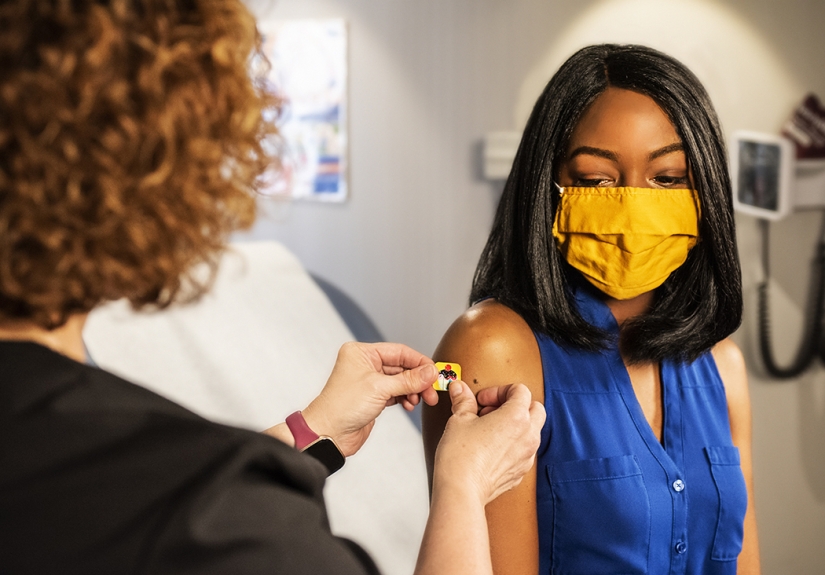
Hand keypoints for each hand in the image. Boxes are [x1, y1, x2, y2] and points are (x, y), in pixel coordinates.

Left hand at [301, 342, 438, 456]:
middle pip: (402, 367)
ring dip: (413, 390)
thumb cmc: (341, 407)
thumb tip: (430, 372)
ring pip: (401, 381)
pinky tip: (410, 404)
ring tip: (421, 400)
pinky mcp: (373, 397)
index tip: (434, 372)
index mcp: (362, 353)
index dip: (419, 362)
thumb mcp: (380, 389)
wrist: (328, 434)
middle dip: (418, 379)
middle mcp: (365, 364)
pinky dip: (405, 398)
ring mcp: (370, 381)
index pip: (399, 351)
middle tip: (431, 391)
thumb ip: (408, 380)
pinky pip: (396, 393)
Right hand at [433, 381, 544, 505]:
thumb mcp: (459, 420)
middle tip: (491, 411)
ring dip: (516, 425)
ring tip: (490, 430)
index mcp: (517, 417)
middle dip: (515, 405)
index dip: (499, 390)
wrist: (461, 490)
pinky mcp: (521, 472)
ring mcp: (527, 456)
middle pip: (535, 408)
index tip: (483, 400)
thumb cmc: (461, 457)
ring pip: (532, 431)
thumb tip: (460, 390)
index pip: (520, 391)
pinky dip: (513, 444)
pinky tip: (491, 448)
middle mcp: (528, 436)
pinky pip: (524, 451)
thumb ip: (464, 401)